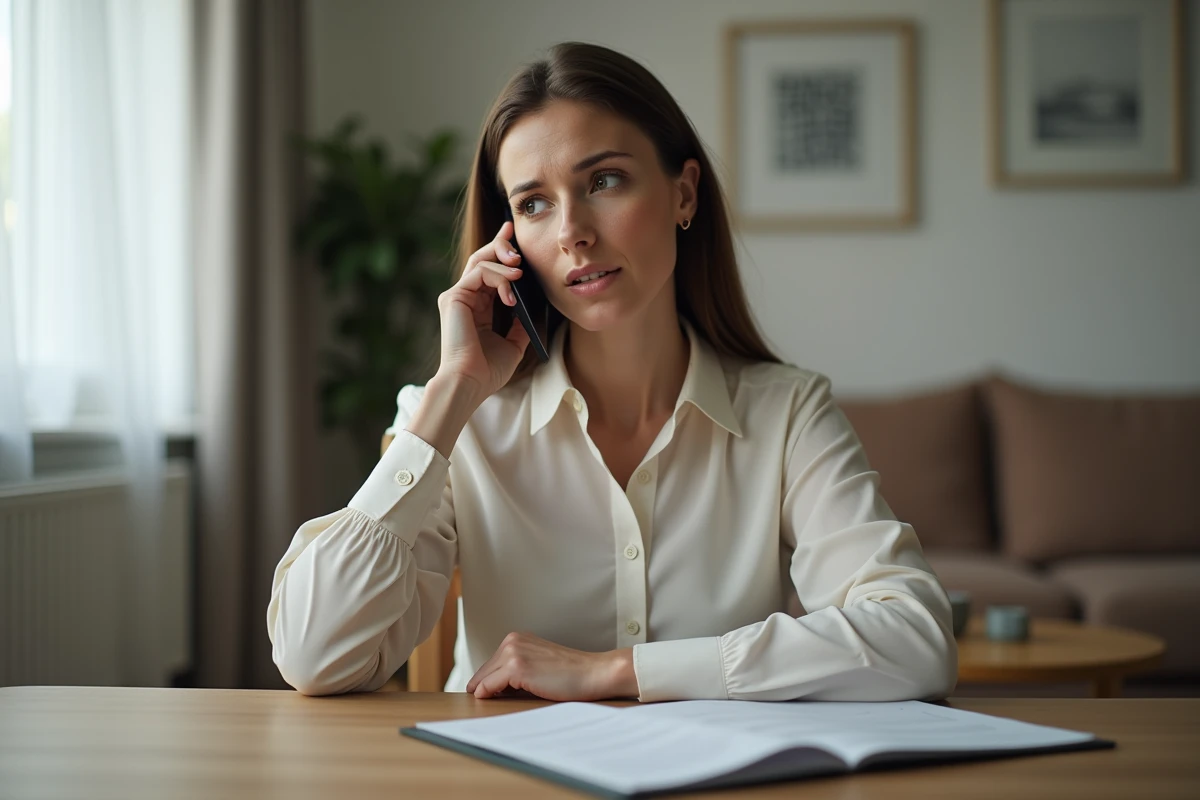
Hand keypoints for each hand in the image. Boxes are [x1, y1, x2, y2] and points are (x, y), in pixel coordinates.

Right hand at [435, 220, 530, 401]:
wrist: (471, 383)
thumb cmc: (488, 371)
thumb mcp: (514, 344)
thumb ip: (521, 325)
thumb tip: (534, 310)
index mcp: (477, 307)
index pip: (490, 271)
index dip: (502, 252)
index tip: (515, 238)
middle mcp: (465, 298)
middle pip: (483, 258)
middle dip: (501, 244)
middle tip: (515, 233)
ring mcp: (457, 296)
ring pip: (481, 260)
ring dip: (503, 258)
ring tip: (521, 269)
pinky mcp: (454, 297)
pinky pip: (479, 272)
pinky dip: (498, 277)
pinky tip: (512, 290)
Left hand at [465, 632, 637, 700]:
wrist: (593, 673)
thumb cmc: (571, 674)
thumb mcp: (539, 664)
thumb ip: (517, 669)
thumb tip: (493, 688)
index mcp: (518, 638)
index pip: (491, 663)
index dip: (488, 681)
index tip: (488, 695)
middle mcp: (513, 641)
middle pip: (484, 671)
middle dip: (484, 687)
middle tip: (487, 703)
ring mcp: (513, 652)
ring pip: (483, 679)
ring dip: (486, 693)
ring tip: (495, 704)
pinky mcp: (516, 667)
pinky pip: (488, 686)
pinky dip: (487, 696)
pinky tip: (493, 702)